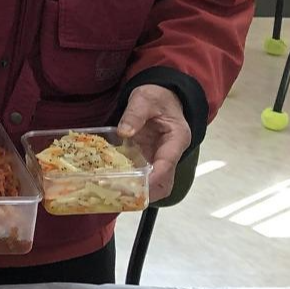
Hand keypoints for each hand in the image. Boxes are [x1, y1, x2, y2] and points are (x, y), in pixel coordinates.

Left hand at [117, 84, 189, 200]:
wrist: (160, 94)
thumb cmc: (156, 96)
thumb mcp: (144, 99)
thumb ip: (135, 114)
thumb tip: (124, 132)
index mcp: (177, 138)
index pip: (167, 163)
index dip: (154, 177)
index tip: (138, 186)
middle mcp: (171, 152)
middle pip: (165, 182)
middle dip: (147, 192)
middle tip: (121, 193)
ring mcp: (159, 157)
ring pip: (155, 183)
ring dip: (138, 191)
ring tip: (114, 192)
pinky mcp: (148, 158)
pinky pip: (143, 175)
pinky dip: (131, 181)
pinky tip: (112, 182)